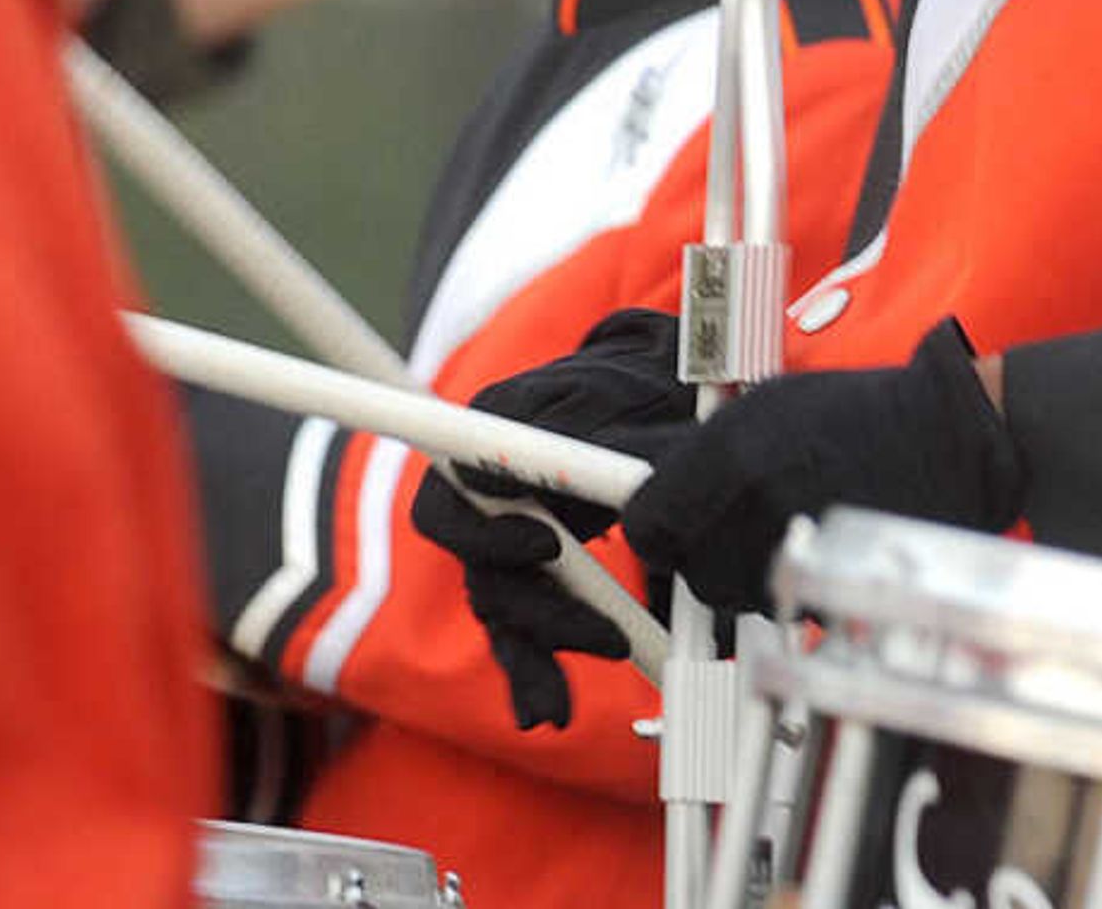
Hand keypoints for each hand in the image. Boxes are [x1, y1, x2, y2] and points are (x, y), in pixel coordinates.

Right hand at [408, 306, 695, 732]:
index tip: (548, 546)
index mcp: (491, 441)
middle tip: (606, 634)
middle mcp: (487, 499)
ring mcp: (507, 541)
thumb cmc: (627, 391)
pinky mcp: (533, 577)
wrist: (650, 402)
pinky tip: (544, 711)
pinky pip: (522, 630)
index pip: (451, 500)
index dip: (486, 532)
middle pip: (484, 571)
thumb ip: (576, 435)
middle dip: (539, 612)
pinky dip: (532, 670)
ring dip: (530, 658)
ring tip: (558, 707)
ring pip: (502, 609)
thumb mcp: (607, 397)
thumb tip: (548, 479)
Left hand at [623, 317, 1024, 611]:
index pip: (648, 524)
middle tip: (735, 517)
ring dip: (746, 566)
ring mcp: (791, 555)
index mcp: (732, 456)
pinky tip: (820, 541)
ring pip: (732, 590)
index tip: (664, 521)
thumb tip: (666, 489)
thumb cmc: (865, 414)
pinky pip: (782, 602)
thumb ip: (709, 453)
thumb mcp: (772, 404)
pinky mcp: (825, 589)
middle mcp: (754, 509)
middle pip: (688, 566)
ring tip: (790, 519)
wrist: (949, 443)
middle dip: (703, 547)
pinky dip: (792, 583)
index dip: (656, 524)